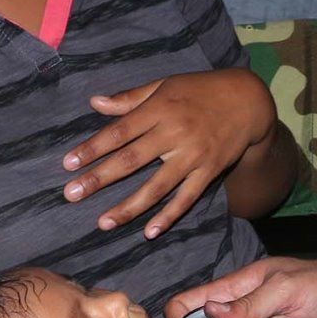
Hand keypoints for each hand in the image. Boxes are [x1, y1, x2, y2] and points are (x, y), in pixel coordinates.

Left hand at [63, 69, 272, 238]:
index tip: (68, 164)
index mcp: (160, 108)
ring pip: (157, 186)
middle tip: (72, 194)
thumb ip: (130, 98)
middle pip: (131, 159)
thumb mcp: (165, 85)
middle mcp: (174, 132)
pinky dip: (169, 216)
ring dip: (129, 207)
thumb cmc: (201, 90)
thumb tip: (94, 103)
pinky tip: (149, 232)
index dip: (92, 148)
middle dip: (99, 179)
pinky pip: (187, 198)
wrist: (248, 100)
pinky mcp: (210, 170)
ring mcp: (193, 154)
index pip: (119, 131)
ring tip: (103, 222)